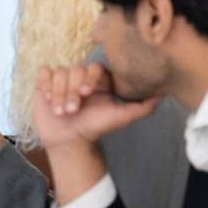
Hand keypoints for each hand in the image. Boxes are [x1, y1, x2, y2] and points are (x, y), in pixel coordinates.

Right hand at [31, 62, 161, 150]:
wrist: (69, 141)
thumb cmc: (95, 128)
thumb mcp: (121, 118)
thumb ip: (143, 107)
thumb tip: (163, 94)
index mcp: (100, 81)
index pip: (94, 67)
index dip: (88, 77)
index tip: (86, 94)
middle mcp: (82, 77)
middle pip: (74, 69)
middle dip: (71, 91)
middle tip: (72, 110)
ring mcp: (64, 79)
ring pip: (59, 73)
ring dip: (58, 93)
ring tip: (60, 111)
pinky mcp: (46, 82)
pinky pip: (44, 73)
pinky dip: (45, 85)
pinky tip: (48, 99)